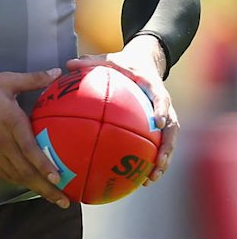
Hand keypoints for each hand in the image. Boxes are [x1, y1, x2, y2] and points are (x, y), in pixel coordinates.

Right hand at [0, 69, 70, 207]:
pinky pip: (2, 174)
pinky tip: (28, 185)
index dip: (44, 165)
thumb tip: (57, 72)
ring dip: (33, 189)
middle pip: (25, 171)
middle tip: (63, 201)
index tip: (58, 178)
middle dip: (45, 188)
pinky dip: (17, 182)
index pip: (29, 149)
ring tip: (51, 198)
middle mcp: (1, 142)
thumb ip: (33, 79)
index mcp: (10, 122)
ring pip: (15, 176)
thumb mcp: (6, 80)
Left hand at [66, 35, 177, 185]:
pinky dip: (151, 161)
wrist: (144, 63)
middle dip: (167, 146)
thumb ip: (90, 62)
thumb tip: (67, 64)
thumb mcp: (109, 59)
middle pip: (171, 127)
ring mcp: (164, 116)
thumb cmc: (124, 64)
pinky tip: (140, 178)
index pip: (161, 97)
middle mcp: (163, 103)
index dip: (162, 109)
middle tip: (158, 162)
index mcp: (152, 86)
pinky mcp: (160, 126)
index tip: (157, 122)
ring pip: (168, 141)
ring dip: (162, 161)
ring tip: (150, 179)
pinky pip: (158, 145)